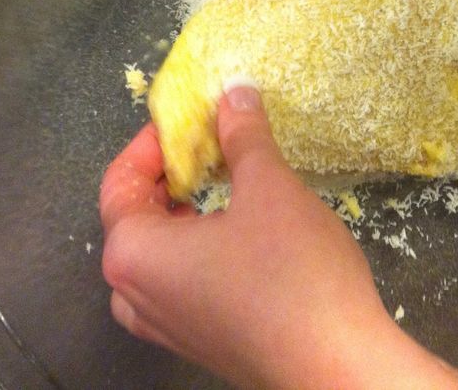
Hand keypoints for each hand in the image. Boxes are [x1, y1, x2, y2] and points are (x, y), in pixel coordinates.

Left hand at [100, 85, 457, 388]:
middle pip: (133, 217)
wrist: (337, 367)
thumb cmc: (294, 274)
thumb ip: (243, 137)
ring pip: (156, 253)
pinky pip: (179, 283)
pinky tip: (241, 235)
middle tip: (214, 146)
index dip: (153, 141)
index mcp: (133, 253)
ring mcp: (165, 325)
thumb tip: (234, 94)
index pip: (120, 181)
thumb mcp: (268, 188)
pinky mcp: (198, 341)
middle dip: (170, 174)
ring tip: (225, 186)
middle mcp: (134, 294)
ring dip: (183, 214)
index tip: (194, 118)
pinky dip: (197, 249)